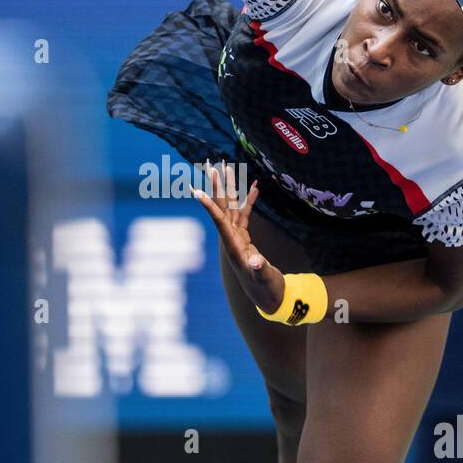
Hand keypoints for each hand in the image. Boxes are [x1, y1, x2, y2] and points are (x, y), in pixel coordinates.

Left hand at [194, 162, 284, 314]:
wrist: (267, 297)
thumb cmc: (266, 288)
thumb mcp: (265, 279)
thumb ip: (260, 269)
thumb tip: (255, 261)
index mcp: (233, 246)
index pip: (218, 221)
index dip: (208, 205)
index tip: (195, 190)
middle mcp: (231, 239)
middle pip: (222, 208)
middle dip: (218, 187)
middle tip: (213, 165)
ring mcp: (237, 237)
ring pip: (231, 207)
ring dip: (231, 188)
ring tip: (229, 168)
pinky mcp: (245, 238)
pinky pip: (245, 214)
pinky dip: (249, 201)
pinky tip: (255, 188)